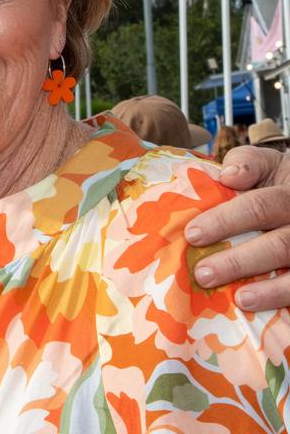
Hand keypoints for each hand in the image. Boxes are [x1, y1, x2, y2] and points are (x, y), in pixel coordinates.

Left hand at [185, 145, 289, 310]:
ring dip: (270, 289)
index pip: (259, 207)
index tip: (191, 235)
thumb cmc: (278, 181)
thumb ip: (247, 163)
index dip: (225, 220)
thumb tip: (228, 176)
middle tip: (202, 273)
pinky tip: (262, 310)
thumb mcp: (267, 164)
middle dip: (239, 261)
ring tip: (240, 298)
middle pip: (280, 245)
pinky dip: (285, 300)